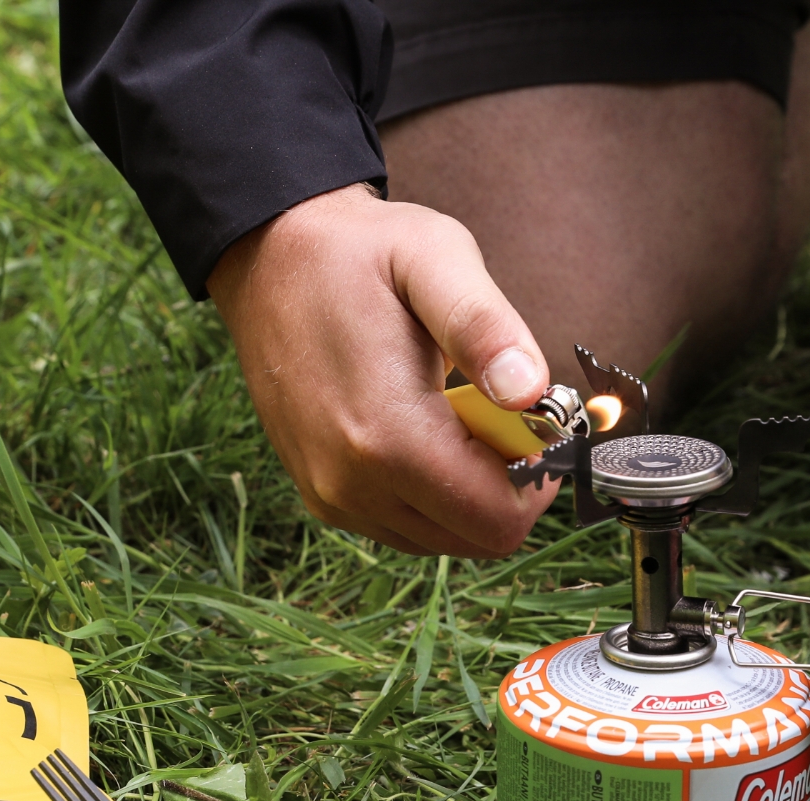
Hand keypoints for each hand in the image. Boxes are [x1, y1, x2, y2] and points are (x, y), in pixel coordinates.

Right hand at [208, 184, 558, 558]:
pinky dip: (436, 492)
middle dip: (510, 483)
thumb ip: (485, 326)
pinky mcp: (324, 495)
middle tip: (498, 412)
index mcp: (387, 436)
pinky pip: (409, 526)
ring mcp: (332, 496)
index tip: (536, 420)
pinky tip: (427, 428)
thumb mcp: (434, 257)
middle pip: (479, 537)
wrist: (268, 256)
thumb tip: (530, 390)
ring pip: (446, 538)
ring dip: (473, 488)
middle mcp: (352, 484)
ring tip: (456, 413)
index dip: (540, 475)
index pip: (501, 519)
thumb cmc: (359, 253)